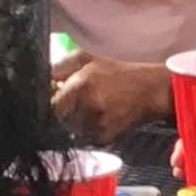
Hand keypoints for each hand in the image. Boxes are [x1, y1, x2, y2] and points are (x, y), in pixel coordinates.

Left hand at [51, 55, 168, 142]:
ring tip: (95, 106)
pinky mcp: (105, 138)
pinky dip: (90, 128)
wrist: (152, 90)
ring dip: (77, 120)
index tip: (55, 97)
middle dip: (64, 110)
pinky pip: (86, 136)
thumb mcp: (88, 57)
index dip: (51, 102)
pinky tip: (104, 116)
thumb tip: (43, 79)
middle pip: (60, 118)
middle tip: (78, 100)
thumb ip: (61, 66)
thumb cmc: (119, 71)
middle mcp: (87, 108)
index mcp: (81, 86)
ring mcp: (96, 126)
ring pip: (72, 128)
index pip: (50, 104)